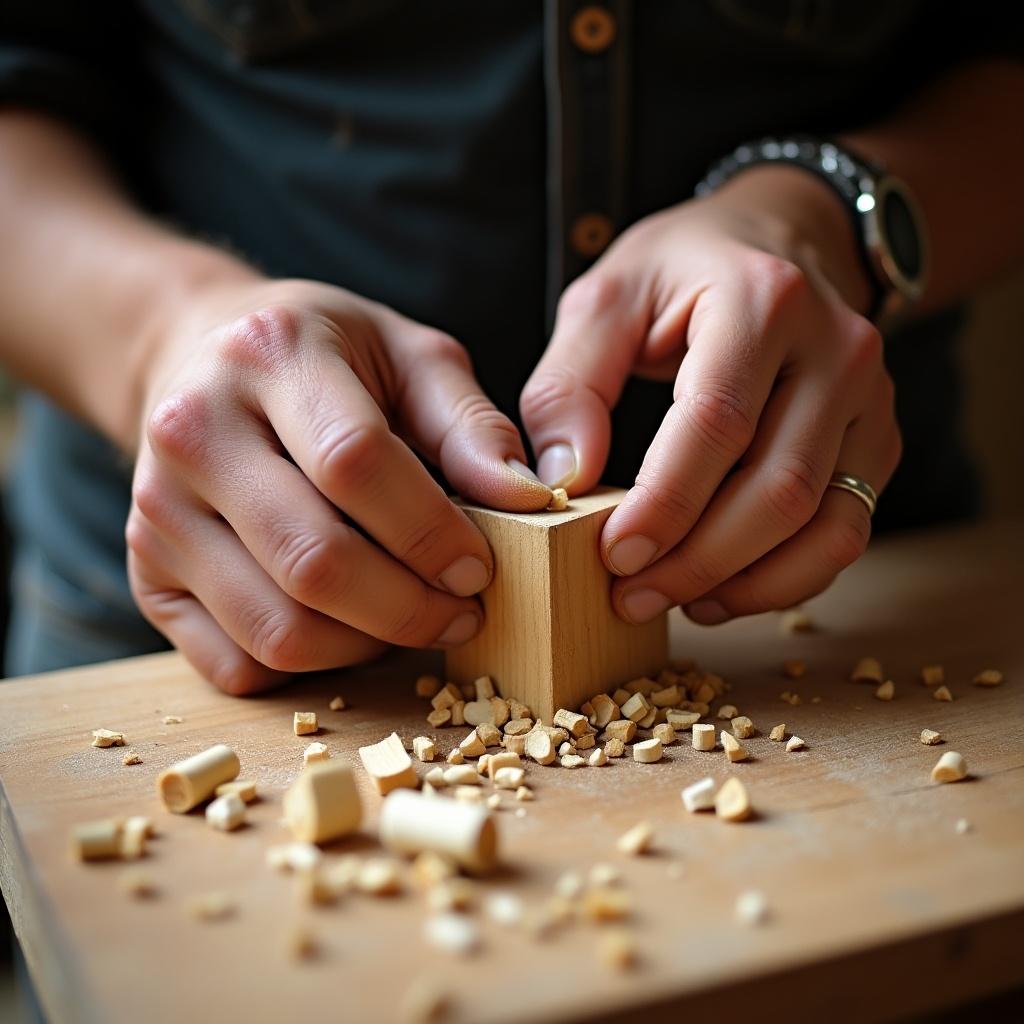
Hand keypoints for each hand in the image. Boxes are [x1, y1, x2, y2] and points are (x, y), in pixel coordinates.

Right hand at [126, 276, 551, 692]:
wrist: (196, 355)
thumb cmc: (324, 356)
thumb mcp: (410, 355)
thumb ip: (471, 425)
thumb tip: (531, 500)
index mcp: (268, 356)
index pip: (355, 464)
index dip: (432, 532)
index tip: (481, 568)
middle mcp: (193, 433)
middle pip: (313, 561)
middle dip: (410, 609)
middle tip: (464, 611)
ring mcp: (156, 513)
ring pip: (276, 629)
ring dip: (368, 647)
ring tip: (413, 617)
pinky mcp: (146, 574)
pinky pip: (237, 665)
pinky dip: (310, 668)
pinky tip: (348, 627)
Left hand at [520, 164, 900, 625]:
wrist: (778, 238)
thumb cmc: (682, 272)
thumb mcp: (606, 299)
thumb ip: (570, 384)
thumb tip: (564, 482)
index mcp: (762, 300)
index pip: (717, 422)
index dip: (666, 502)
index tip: (615, 555)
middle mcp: (836, 350)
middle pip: (779, 488)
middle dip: (698, 560)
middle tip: (629, 595)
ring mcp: (868, 400)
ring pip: (825, 524)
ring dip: (745, 582)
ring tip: (671, 599)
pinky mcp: (875, 442)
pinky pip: (845, 531)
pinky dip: (784, 579)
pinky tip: (721, 591)